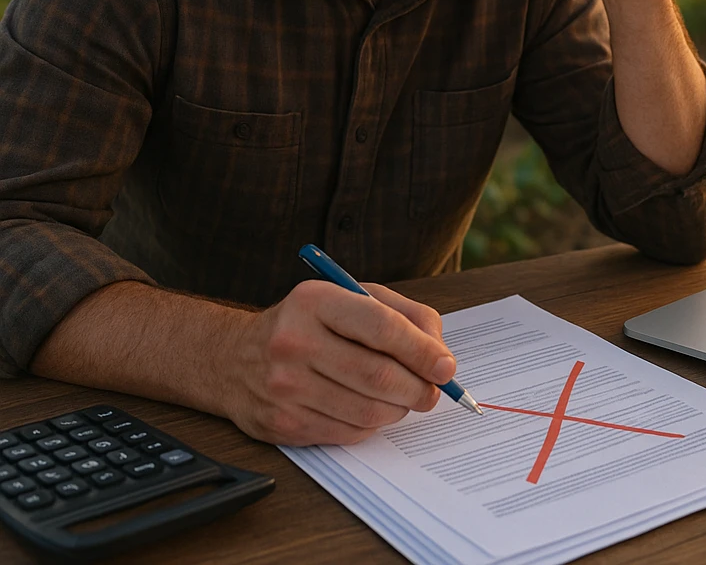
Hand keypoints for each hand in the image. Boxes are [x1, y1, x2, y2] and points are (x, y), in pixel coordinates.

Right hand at [227, 280, 456, 445]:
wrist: (234, 358)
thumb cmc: (308, 323)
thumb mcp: (350, 297)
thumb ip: (403, 315)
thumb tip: (440, 355)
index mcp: (315, 301)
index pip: (381, 326)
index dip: (421, 350)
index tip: (446, 366)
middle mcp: (295, 342)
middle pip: (378, 375)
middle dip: (418, 388)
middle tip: (432, 391)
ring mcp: (285, 387)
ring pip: (367, 411)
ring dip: (398, 409)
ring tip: (402, 398)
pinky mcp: (283, 424)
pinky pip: (348, 433)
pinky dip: (372, 425)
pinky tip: (369, 408)